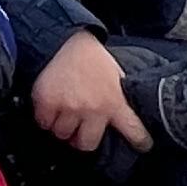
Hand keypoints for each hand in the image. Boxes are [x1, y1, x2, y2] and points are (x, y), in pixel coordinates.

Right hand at [33, 30, 148, 157]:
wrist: (65, 40)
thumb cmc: (92, 60)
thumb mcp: (117, 77)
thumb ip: (120, 100)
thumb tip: (126, 119)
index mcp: (115, 102)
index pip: (134, 131)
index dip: (140, 142)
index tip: (143, 146)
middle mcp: (93, 108)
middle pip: (86, 144)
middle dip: (82, 138)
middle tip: (79, 128)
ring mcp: (69, 106)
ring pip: (62, 134)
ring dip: (62, 126)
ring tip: (64, 112)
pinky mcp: (47, 102)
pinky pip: (44, 123)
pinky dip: (45, 118)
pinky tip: (50, 106)